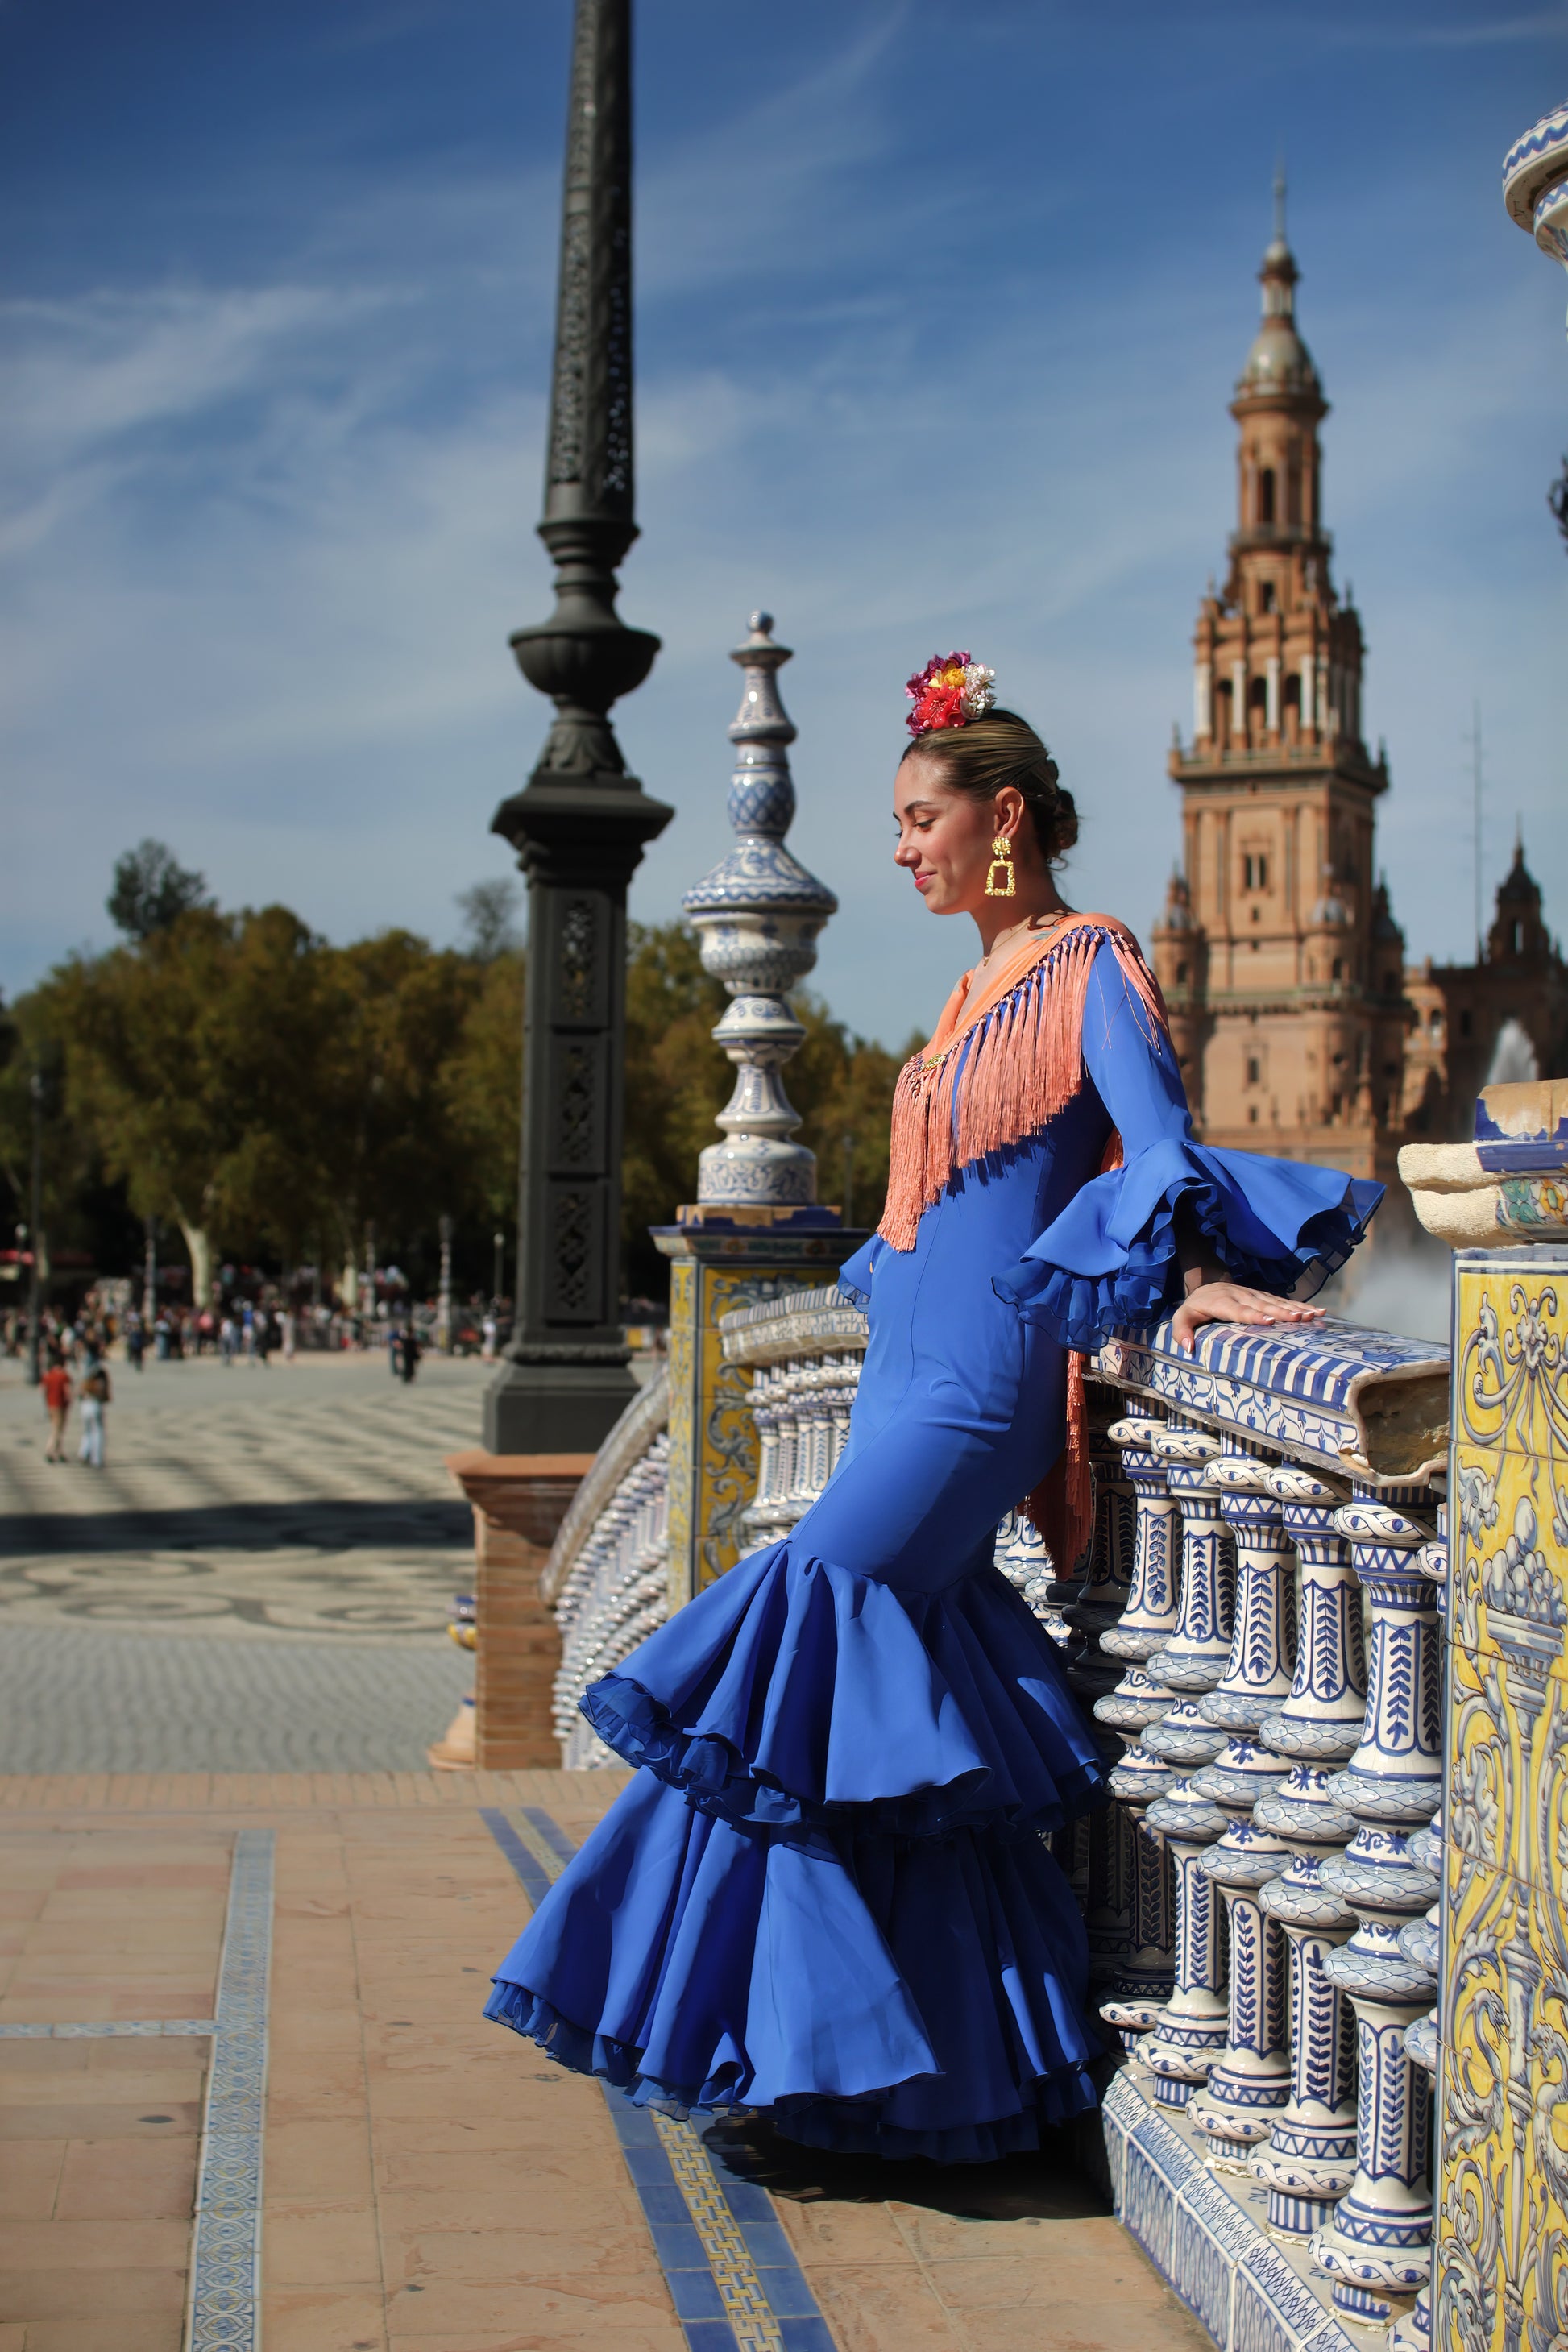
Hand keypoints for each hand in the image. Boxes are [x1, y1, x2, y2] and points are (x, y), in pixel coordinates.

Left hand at [1170, 1282, 1323, 1353]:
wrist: (1208, 1283)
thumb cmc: (1196, 1306)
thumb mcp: (1182, 1316)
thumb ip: (1181, 1330)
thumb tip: (1188, 1348)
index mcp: (1222, 1303)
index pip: (1238, 1310)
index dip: (1253, 1315)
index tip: (1268, 1321)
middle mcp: (1241, 1296)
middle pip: (1263, 1305)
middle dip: (1281, 1312)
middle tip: (1299, 1318)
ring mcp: (1255, 1295)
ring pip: (1276, 1301)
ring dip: (1296, 1308)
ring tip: (1314, 1315)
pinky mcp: (1264, 1296)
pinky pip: (1283, 1301)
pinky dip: (1301, 1305)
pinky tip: (1317, 1311)